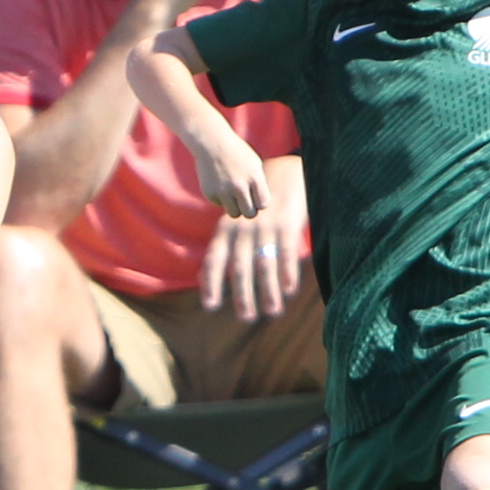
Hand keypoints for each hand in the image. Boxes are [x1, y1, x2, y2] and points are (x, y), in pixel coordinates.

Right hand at [187, 125, 271, 222]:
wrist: (211, 143)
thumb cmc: (237, 154)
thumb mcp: (254, 165)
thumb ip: (259, 185)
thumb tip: (259, 207)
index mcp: (254, 177)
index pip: (263, 204)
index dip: (260, 202)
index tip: (255, 195)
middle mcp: (239, 186)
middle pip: (249, 214)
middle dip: (249, 209)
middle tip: (245, 201)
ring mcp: (223, 191)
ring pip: (234, 214)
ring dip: (235, 207)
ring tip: (233, 194)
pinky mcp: (210, 193)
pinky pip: (220, 205)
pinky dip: (221, 199)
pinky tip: (220, 184)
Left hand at [195, 204, 297, 321]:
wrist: (285, 172)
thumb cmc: (256, 205)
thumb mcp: (234, 222)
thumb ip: (222, 247)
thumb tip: (201, 277)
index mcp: (226, 229)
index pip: (214, 259)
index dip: (211, 283)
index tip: (210, 306)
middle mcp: (243, 230)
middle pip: (240, 268)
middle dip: (243, 295)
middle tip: (246, 318)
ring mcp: (265, 227)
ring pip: (264, 264)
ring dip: (268, 291)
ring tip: (273, 312)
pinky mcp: (287, 225)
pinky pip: (287, 253)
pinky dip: (287, 272)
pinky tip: (289, 290)